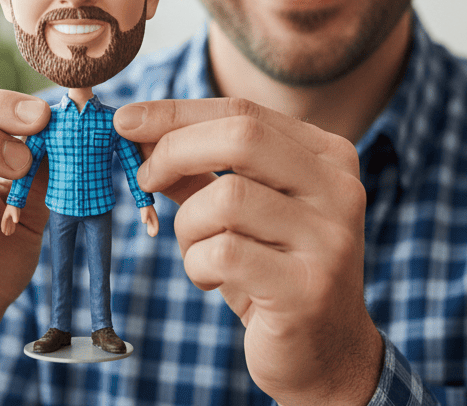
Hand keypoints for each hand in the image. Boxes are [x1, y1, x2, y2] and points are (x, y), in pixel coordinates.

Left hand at [116, 98, 381, 405]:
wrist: (326, 353)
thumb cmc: (272, 271)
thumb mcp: (240, 212)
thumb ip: (198, 170)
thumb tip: (138, 131)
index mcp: (328, 157)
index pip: (244, 113)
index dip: (177, 113)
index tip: (126, 120)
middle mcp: (339, 190)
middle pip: (241, 137)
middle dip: (175, 150)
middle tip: (142, 178)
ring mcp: (329, 239)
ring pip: (227, 198)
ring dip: (188, 225)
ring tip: (195, 250)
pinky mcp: (307, 288)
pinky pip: (223, 253)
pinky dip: (196, 264)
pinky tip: (208, 278)